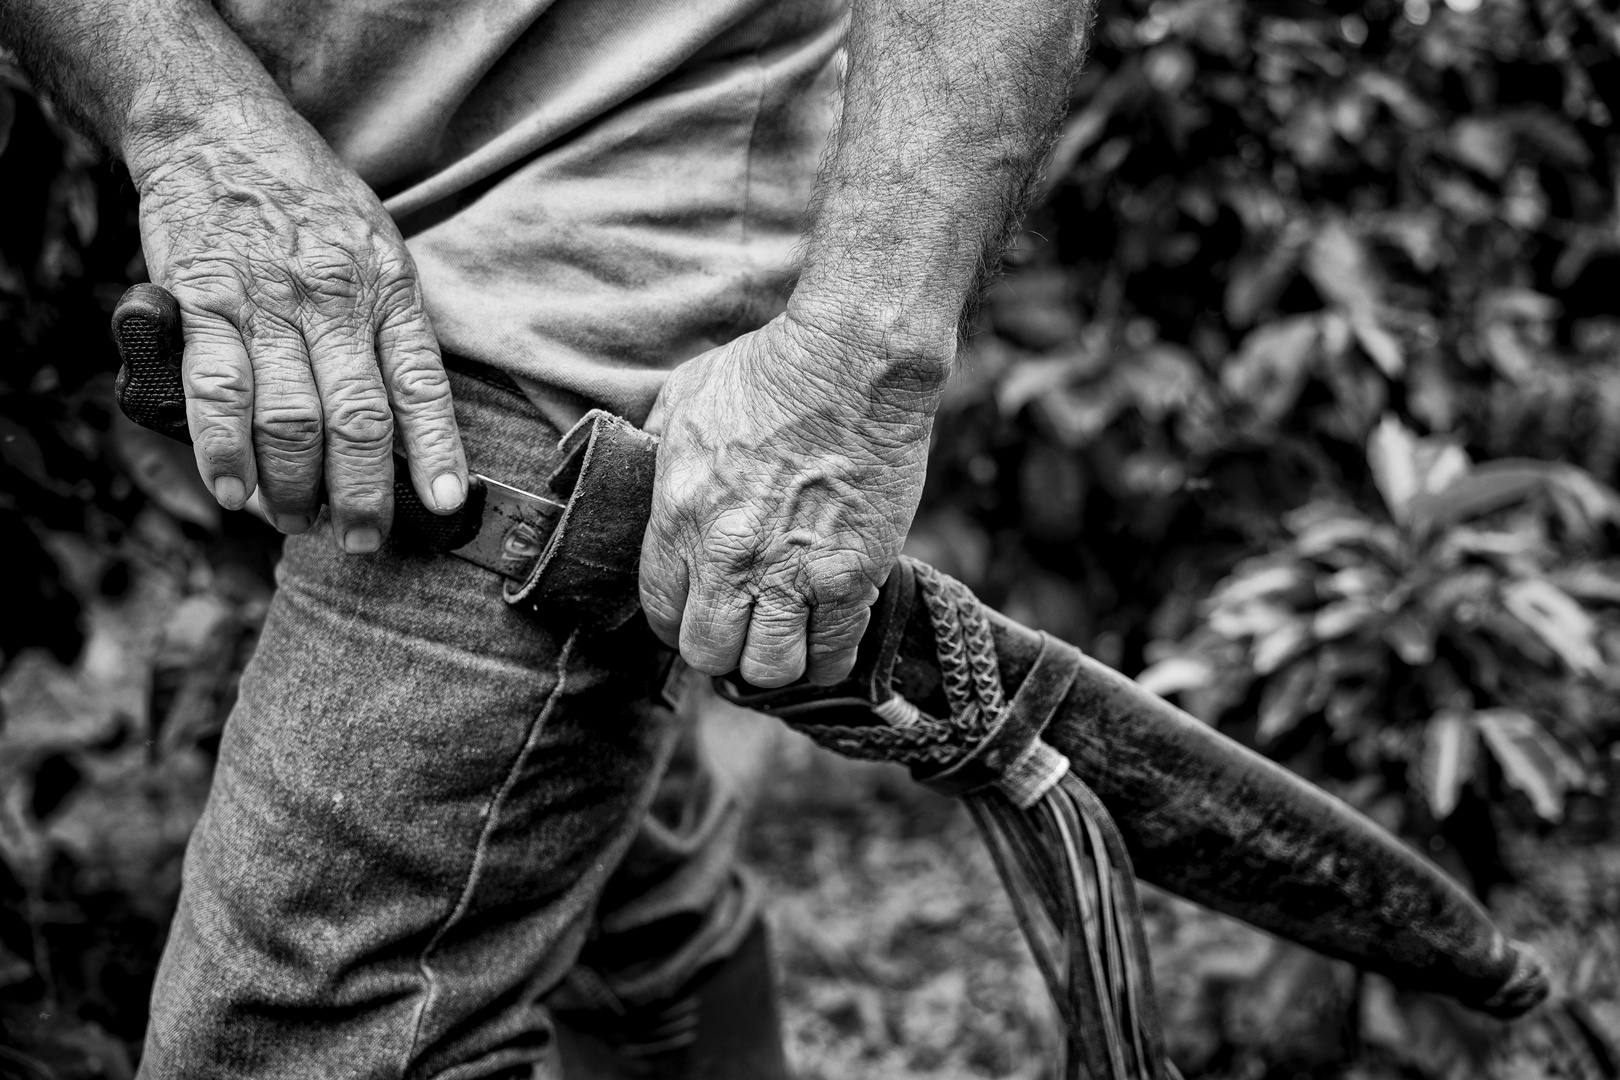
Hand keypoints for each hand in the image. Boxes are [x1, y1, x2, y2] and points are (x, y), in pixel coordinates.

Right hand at [127, 100, 466, 550]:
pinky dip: (222, 453)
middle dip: (360, 495)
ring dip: (292, 488)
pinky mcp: (201, 302)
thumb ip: (389, 329)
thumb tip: (404, 425)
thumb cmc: (309, 205)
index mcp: (388, 289)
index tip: (447, 506)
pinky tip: (232, 491)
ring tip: (296, 522)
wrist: (219, 130)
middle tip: (360, 541)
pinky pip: (216, 392)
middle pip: (356, 419)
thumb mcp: (377, 250)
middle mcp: (333, 298)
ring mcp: (266, 301)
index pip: (421, 386)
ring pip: (288, 419)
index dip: (435, 452)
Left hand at [640, 314, 940, 687]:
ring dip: (775, 658)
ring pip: (769, 668)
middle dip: (723, 646)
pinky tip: (825, 635)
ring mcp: (791, 572)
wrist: (851, 358)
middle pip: (709, 653)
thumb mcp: (682, 401)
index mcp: (679, 517)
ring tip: (785, 633)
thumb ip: (658, 456)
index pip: (661, 612)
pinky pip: (832, 654)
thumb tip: (645, 479)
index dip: (680, 618)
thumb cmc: (767, 368)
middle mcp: (729, 557)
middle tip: (744, 623)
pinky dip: (826, 657)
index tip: (701, 607)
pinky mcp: (851, 576)